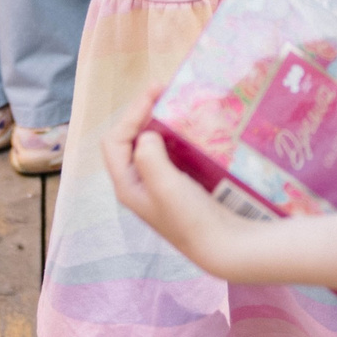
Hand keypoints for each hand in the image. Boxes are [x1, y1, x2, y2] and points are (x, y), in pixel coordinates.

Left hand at [102, 86, 247, 272]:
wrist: (222, 245)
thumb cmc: (191, 219)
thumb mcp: (166, 187)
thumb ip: (149, 158)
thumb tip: (145, 133)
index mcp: (127, 185)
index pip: (114, 141)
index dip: (130, 114)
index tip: (155, 93)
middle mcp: (138, 183)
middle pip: (129, 139)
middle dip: (143, 113)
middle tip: (166, 91)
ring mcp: (158, 183)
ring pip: (149, 143)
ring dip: (160, 121)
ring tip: (177, 103)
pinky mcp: (179, 183)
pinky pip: (170, 151)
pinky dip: (176, 134)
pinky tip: (192, 126)